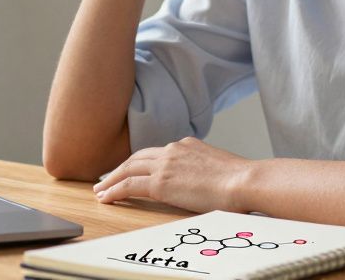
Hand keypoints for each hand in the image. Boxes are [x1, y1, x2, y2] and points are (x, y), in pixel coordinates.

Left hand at [92, 137, 254, 213]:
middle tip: (106, 178)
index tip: (131, 170)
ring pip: (128, 169)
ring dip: (111, 179)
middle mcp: (173, 149)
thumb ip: (204, 169)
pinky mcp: (160, 182)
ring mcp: (165, 164)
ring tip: (100, 190)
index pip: (156, 153)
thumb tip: (205, 181)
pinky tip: (106, 198)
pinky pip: (129, 185)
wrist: (244, 180)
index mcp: (186, 145)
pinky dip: (114, 191)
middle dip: (120, 168)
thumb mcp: (219, 167)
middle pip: (137, 157)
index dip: (140, 162)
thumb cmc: (241, 180)